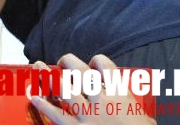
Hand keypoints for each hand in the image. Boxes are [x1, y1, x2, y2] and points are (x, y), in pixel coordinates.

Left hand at [30, 54, 155, 123]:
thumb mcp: (145, 120)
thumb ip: (132, 107)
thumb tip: (131, 104)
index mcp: (120, 96)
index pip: (104, 65)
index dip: (96, 61)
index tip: (92, 66)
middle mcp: (101, 101)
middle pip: (79, 71)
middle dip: (67, 62)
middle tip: (62, 63)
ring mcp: (87, 116)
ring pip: (63, 88)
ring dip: (48, 76)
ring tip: (38, 68)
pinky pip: (56, 115)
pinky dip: (43, 105)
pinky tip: (34, 98)